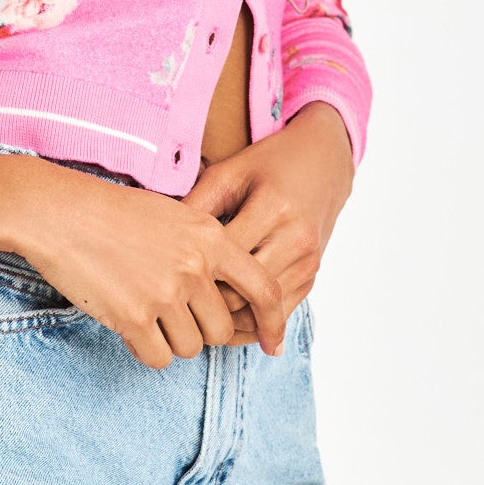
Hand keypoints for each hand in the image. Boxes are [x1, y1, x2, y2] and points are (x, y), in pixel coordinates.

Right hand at [0, 154, 286, 368]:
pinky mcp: (132, 317)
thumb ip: (207, 248)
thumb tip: (231, 295)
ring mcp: (164, 293)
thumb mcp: (173, 214)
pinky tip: (128, 324)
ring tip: (143, 308)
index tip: (271, 344)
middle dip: (199, 329)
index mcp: (210, 236)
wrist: (57, 213)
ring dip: (170, 339)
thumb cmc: (111, 212)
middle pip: (220, 329)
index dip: (272, 322)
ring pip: (189, 347)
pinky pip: (157, 357)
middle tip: (171, 312)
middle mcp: (194, 266)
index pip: (262, 289)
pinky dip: (145, 349)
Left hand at [183, 102, 354, 339]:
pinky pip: (279, 313)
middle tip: (173, 311)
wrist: (323, 161)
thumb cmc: (268, 165)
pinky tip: (225, 321)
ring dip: (228, 322)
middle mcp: (296, 238)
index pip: (222, 260)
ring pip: (260, 312)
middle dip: (205, 307)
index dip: (189, 276)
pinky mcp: (313, 275)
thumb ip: (196, 207)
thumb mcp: (228, 174)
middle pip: (241, 294)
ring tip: (195, 320)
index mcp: (272, 208)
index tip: (164, 281)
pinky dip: (252, 323)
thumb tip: (160, 244)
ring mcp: (308, 261)